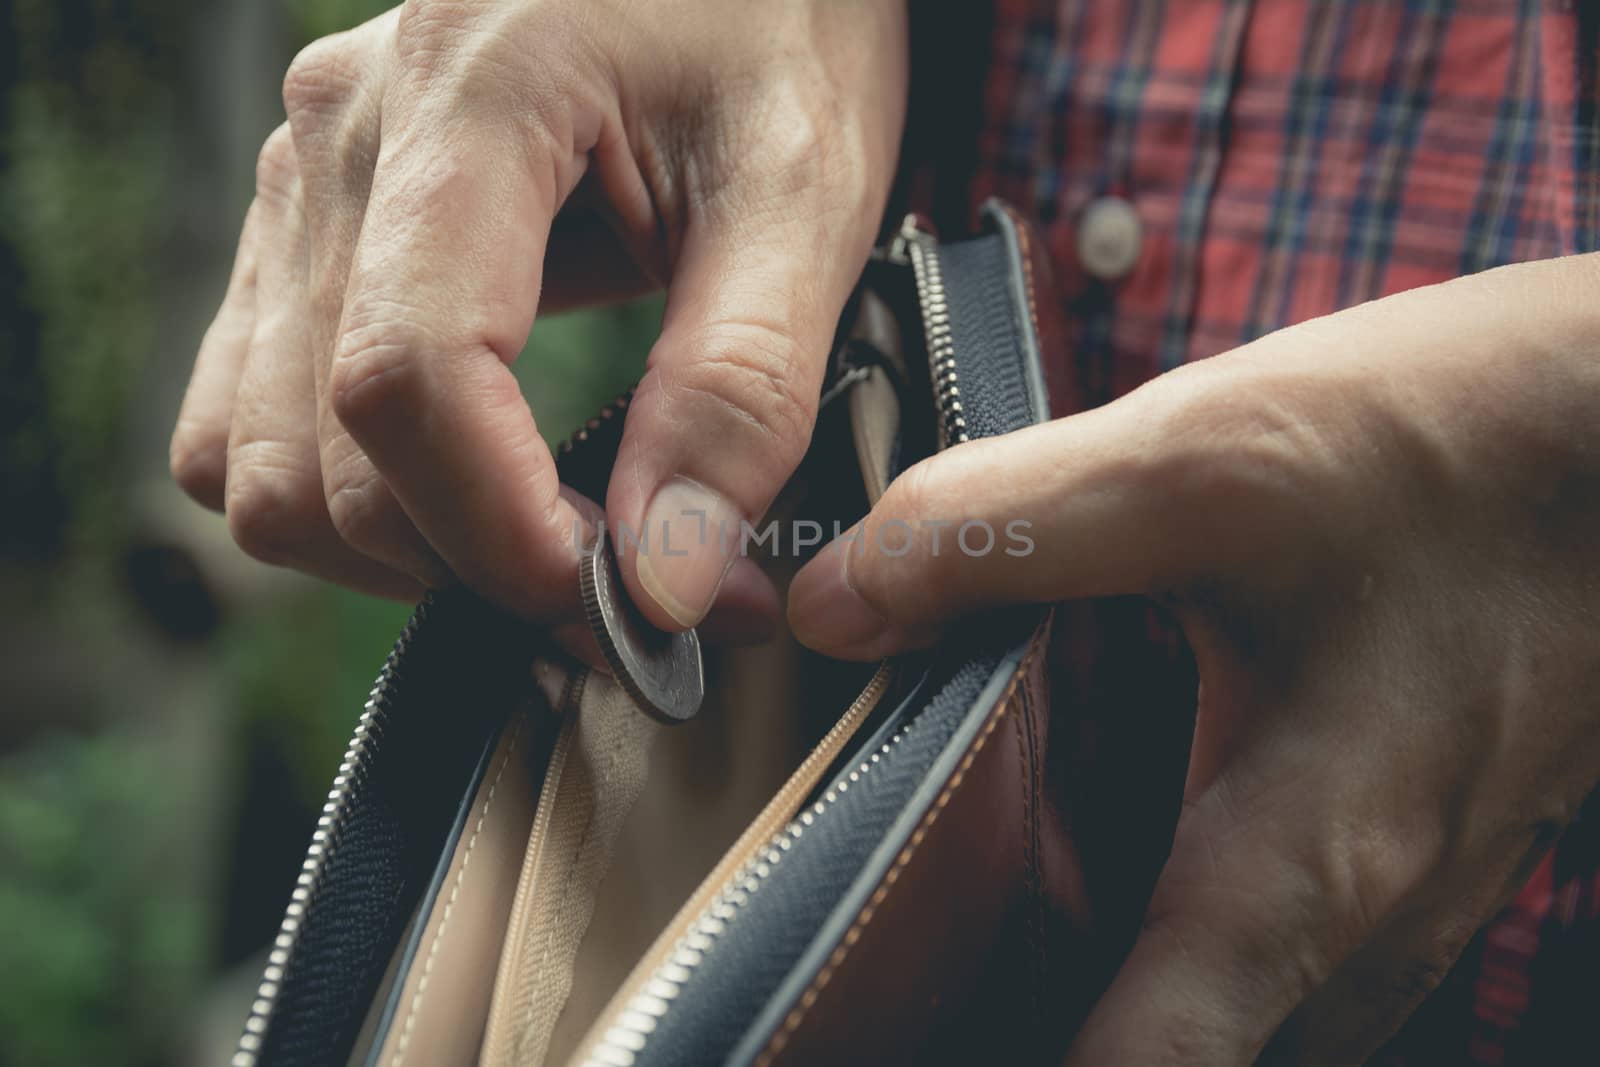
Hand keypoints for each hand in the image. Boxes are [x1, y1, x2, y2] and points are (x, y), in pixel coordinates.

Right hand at [170, 0, 907, 627]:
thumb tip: (665, 579)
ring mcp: (300, 182)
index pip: (408, 381)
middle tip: (625, 585)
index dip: (506, 537)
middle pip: (317, 451)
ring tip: (544, 534)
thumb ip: (737, 387)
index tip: (628, 604)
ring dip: (394, 544)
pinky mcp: (302, 226)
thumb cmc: (775, 20)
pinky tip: (464, 476)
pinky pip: (245, 415)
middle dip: (473, 563)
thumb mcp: (804, 190)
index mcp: (469, 102)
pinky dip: (340, 490)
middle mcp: (341, 138)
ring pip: (254, 459)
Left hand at [789, 256, 1599, 1062]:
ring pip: (1241, 995)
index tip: (902, 1056)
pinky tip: (1104, 814)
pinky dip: (1179, 904)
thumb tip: (837, 603)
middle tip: (917, 976)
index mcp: (1307, 859)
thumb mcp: (1205, 461)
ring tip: (984, 908)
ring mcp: (1410, 881)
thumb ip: (998, 532)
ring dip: (1118, 973)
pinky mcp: (1419, 824)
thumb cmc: (1475, 443)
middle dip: (1046, 1026)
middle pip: (1186, 1050)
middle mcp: (1369, 912)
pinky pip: (1284, 926)